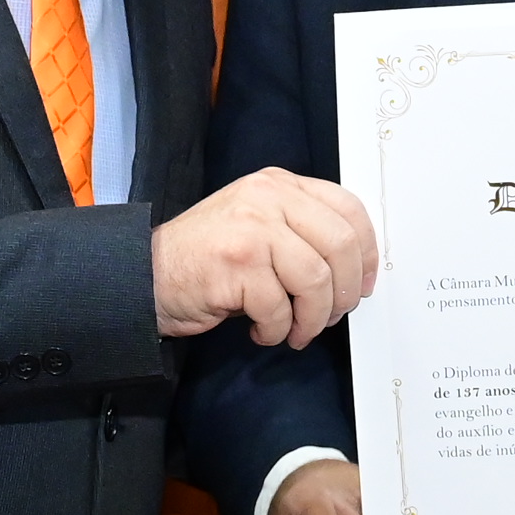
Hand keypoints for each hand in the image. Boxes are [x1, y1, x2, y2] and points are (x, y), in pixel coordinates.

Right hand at [152, 168, 376, 345]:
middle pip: (340, 245)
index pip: (348, 208)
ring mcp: (252, 228)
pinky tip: (261, 330)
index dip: (367, 251)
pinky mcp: (237, 264)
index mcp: (280, 185)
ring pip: (316, 280)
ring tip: (295, 330)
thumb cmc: (206, 256)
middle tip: (332, 315)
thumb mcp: (258, 222)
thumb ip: (301, 229)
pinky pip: (280, 307)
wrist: (147, 273)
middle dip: (345, 292)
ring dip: (312, 318)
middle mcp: (268, 197)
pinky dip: (276, 330)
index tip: (364, 282)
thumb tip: (355, 269)